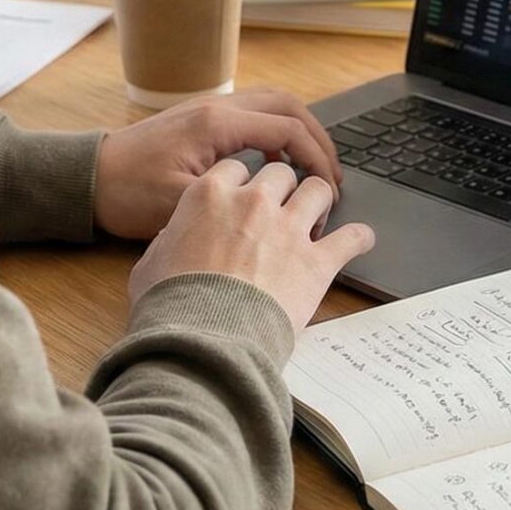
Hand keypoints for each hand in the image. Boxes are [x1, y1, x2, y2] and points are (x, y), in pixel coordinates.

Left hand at [93, 88, 343, 239]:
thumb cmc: (127, 193)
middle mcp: (218, 107)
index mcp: (217, 123)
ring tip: (314, 169)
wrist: (88, 179)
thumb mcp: (182, 204)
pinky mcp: (202, 120)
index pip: (288, 128)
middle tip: (333, 176)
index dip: (317, 159)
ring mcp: (209, 109)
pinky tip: (280, 165)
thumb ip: (234, 199)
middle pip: (288, 105)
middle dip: (318, 138)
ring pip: (272, 105)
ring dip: (299, 131)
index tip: (330, 190)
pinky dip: (277, 133)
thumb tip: (280, 206)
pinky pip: (254, 115)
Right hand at [128, 159, 374, 328]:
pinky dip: (358, 238)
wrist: (201, 341)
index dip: (242, 182)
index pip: (235, 168)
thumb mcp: (150, 265)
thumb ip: (167, 242)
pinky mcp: (316, 262)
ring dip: (318, 201)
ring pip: (317, 189)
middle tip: (282, 208)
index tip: (245, 195)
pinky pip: (351, 237)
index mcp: (209, 196)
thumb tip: (172, 238)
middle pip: (280, 173)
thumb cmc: (170, 306)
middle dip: (282, 187)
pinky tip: (361, 240)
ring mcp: (288, 229)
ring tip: (317, 217)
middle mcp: (253, 203)